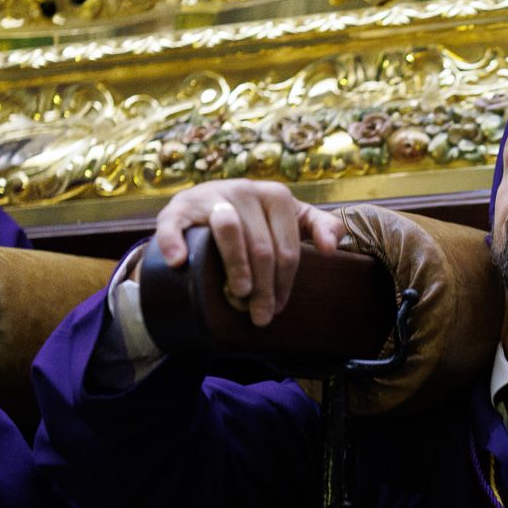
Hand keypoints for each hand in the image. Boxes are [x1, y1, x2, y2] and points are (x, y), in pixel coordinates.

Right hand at [149, 180, 346, 327]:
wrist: (206, 206)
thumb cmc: (257, 220)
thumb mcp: (291, 220)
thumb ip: (319, 227)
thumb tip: (331, 248)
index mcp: (275, 195)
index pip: (288, 247)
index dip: (285, 282)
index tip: (278, 308)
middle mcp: (244, 190)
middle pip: (261, 246)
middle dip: (264, 288)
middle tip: (260, 317)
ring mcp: (210, 197)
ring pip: (230, 230)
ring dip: (236, 267)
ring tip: (238, 296)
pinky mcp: (177, 207)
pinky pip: (176, 224)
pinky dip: (176, 243)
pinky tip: (180, 263)